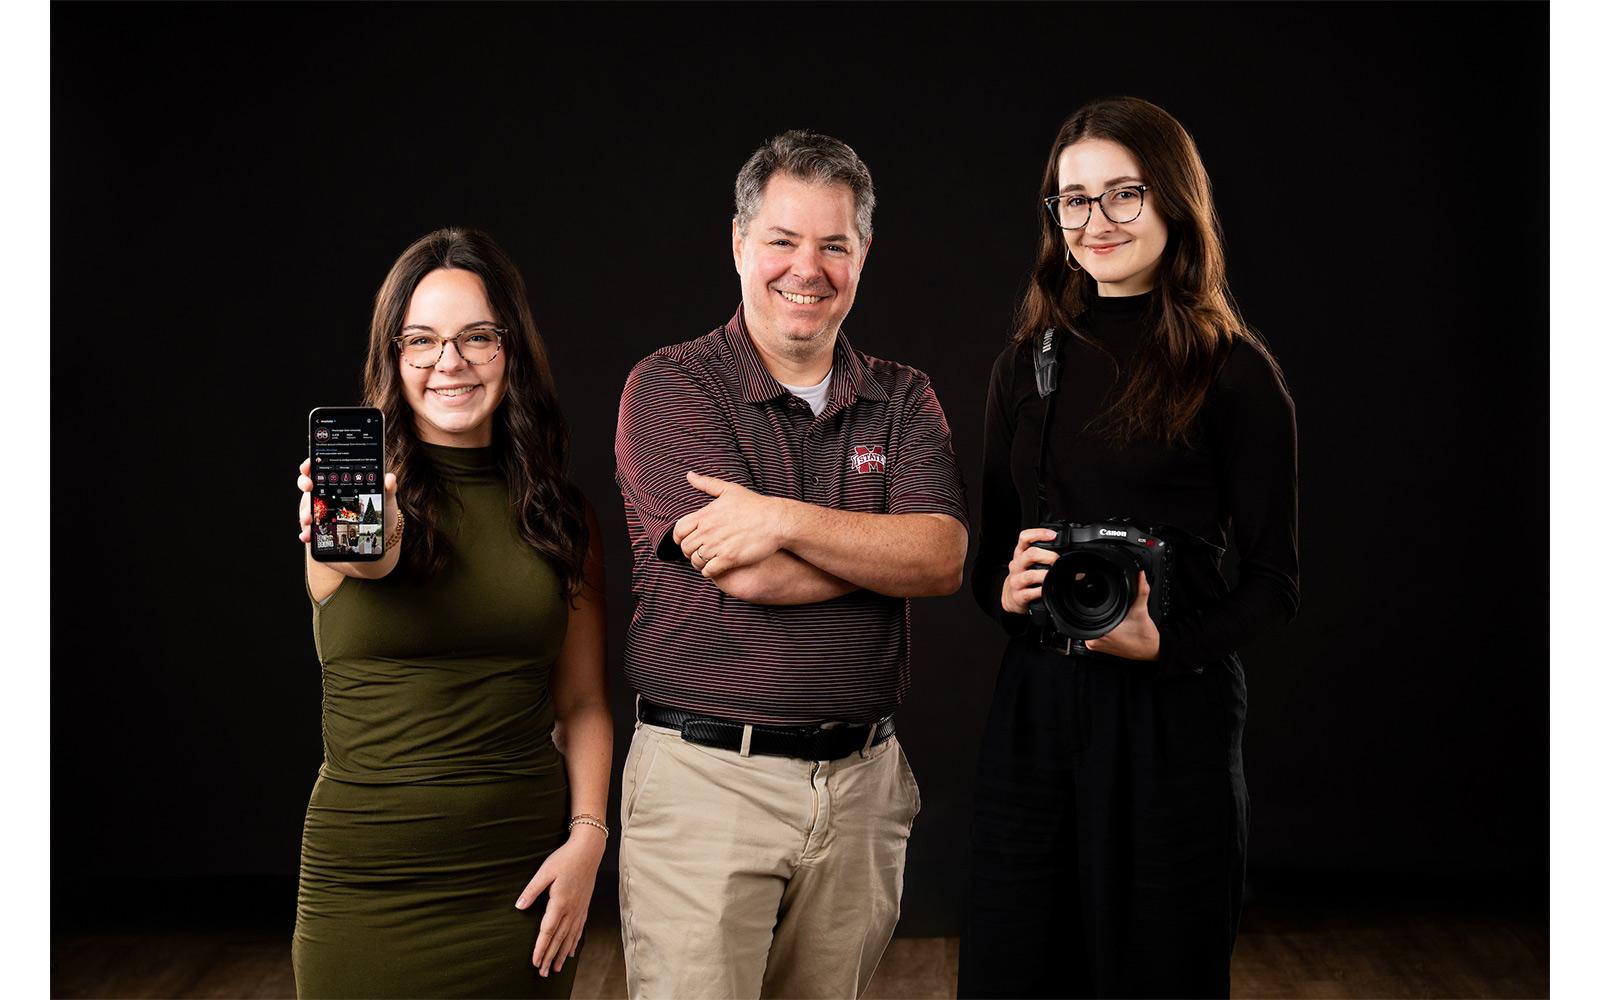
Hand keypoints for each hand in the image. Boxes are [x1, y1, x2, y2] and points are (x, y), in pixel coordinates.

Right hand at [297, 457, 397, 544]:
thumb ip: (387, 488)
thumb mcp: (384, 500)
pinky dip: (307, 532)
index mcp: (340, 481)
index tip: (309, 465)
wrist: (377, 537)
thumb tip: (389, 478)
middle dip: (304, 482)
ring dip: (305, 511)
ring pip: (307, 507)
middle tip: (309, 486)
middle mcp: (326, 494)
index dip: (312, 464)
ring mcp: (320, 510)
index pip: (322, 467)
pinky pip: (309, 529)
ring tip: (310, 518)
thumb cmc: (379, 514)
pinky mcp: (319, 527)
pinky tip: (308, 536)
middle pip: (308, 483)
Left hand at [515, 826, 604, 976]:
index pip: (548, 931)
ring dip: (562, 954)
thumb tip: (519, 906)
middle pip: (559, 939)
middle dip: (550, 957)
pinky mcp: (584, 906)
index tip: (535, 962)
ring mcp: (579, 909)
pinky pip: (579, 929)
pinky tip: (571, 951)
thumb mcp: (544, 872)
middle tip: (544, 973)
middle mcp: (571, 909)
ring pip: (570, 937)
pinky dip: (574, 943)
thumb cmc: (565, 858)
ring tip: (556, 968)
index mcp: (560, 902)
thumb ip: (531, 890)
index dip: (541, 948)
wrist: (588, 850)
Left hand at [672, 472, 789, 577]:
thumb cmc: (754, 505)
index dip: (679, 538)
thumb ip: (706, 483)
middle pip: (686, 547)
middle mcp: (708, 531)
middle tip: (699, 552)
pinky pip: (708, 571)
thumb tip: (689, 475)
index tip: (686, 540)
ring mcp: (718, 545)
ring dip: (699, 563)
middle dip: (690, 551)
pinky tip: (715, 567)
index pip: (679, 530)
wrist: (776, 521)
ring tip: (707, 561)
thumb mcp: (729, 489)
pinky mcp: (729, 558)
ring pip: (695, 560)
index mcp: (705, 515)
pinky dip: (708, 571)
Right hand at [999, 528, 1059, 614]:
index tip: (1053, 535)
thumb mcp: (1029, 563)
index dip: (1039, 533)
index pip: (1025, 537)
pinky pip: (1030, 593)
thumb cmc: (1024, 577)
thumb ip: (1044, 556)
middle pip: (1030, 554)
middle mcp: (1017, 565)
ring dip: (1047, 575)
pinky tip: (1048, 590)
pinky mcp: (1018, 596)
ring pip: (1031, 575)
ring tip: (1056, 576)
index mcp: (1020, 553)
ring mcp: (1016, 580)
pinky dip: (1042, 591)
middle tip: (1059, 560)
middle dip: (1048, 556)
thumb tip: (1072, 559)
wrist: (1010, 597)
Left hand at [1084, 571, 1160, 660]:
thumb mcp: (1141, 610)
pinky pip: (1093, 633)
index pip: (1087, 615)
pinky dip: (1100, 628)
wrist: (1151, 651)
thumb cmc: (1145, 636)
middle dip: (1099, 613)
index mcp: (1102, 632)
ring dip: (1099, 621)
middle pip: (1088, 619)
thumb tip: (1140, 577)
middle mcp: (1095, 641)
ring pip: (1090, 626)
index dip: (1092, 605)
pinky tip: (1112, 627)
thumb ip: (1141, 591)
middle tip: (1115, 615)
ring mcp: (1096, 646)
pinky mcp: (1098, 648)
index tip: (1104, 604)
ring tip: (1115, 623)